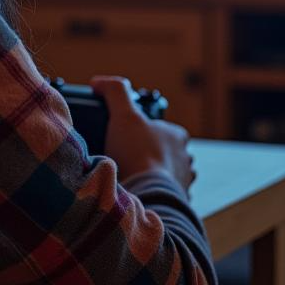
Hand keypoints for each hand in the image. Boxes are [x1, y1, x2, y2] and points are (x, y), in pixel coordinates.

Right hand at [90, 75, 196, 195]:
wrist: (147, 194)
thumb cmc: (138, 154)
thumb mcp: (124, 114)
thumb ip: (114, 91)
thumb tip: (99, 82)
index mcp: (177, 136)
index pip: (161, 127)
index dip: (143, 129)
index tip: (126, 135)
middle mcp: (185, 158)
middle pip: (163, 151)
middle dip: (146, 153)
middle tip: (124, 156)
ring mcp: (183, 182)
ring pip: (164, 173)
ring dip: (149, 174)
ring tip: (129, 176)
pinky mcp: (176, 201)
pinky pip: (162, 194)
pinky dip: (151, 192)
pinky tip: (136, 192)